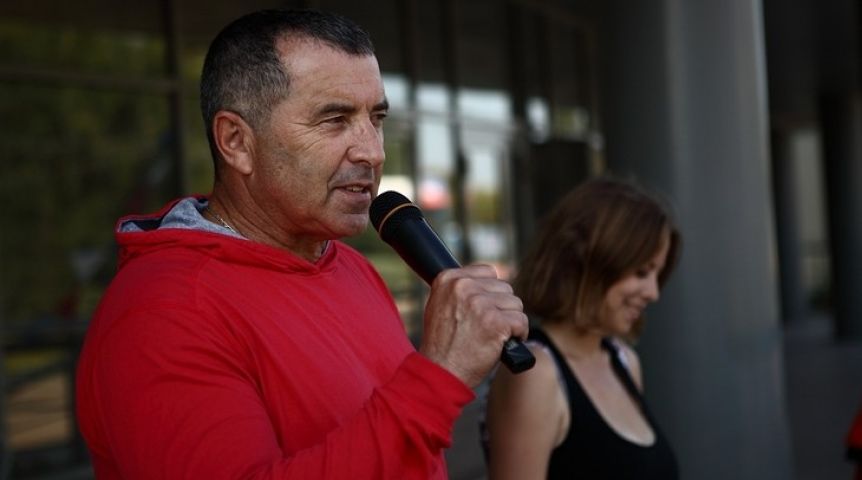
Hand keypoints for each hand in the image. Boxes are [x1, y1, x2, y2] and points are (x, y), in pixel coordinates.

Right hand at [419, 264, 528, 387]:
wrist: (441, 372)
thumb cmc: (443, 344)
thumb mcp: (441, 305)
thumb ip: (461, 289)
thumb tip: (490, 280)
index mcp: (448, 279)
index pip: (488, 272)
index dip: (491, 292)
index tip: (484, 309)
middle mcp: (463, 287)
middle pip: (504, 287)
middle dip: (502, 308)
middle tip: (489, 327)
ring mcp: (480, 304)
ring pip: (515, 304)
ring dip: (511, 321)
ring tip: (495, 336)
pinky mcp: (496, 322)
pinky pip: (521, 321)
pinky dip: (519, 334)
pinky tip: (505, 343)